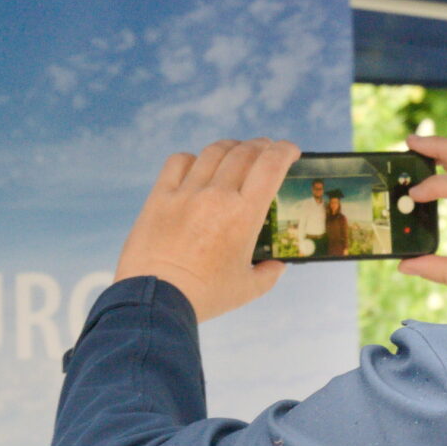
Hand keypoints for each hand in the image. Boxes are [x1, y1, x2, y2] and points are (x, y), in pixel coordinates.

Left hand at [113, 139, 298, 321]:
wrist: (156, 299)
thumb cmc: (204, 296)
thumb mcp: (247, 289)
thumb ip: (268, 274)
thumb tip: (278, 265)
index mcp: (243, 215)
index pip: (271, 165)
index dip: (285, 151)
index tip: (290, 151)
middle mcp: (216, 196)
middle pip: (244, 153)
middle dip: (262, 146)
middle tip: (267, 150)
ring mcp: (186, 193)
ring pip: (213, 152)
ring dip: (231, 148)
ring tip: (236, 153)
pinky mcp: (159, 197)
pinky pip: (178, 162)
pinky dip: (192, 159)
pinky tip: (197, 166)